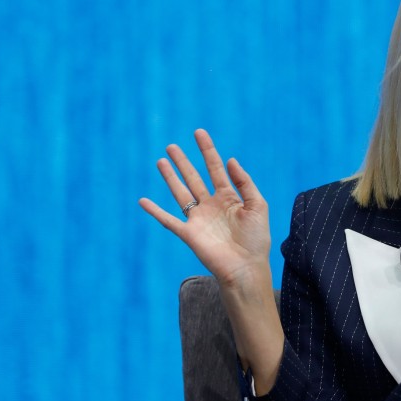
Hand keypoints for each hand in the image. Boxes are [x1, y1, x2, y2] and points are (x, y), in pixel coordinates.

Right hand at [139, 129, 271, 287]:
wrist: (246, 268)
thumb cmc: (256, 240)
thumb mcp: (258, 206)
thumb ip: (245, 183)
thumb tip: (230, 160)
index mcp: (229, 198)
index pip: (216, 168)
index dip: (208, 150)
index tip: (199, 132)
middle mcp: (211, 205)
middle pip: (194, 177)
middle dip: (184, 161)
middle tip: (172, 146)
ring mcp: (199, 219)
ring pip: (180, 192)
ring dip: (170, 177)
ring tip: (161, 161)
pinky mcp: (189, 234)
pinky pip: (168, 220)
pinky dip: (154, 211)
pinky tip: (142, 201)